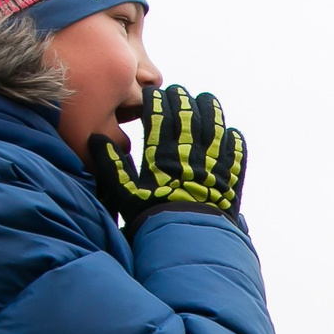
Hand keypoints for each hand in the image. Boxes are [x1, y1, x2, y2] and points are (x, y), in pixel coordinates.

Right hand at [88, 85, 248, 225]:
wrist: (189, 242)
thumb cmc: (152, 218)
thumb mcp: (124, 193)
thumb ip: (111, 165)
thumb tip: (97, 138)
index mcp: (162, 156)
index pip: (159, 118)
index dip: (156, 101)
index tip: (153, 92)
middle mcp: (190, 155)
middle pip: (188, 117)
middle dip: (182, 99)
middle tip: (177, 90)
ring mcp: (213, 165)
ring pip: (215, 129)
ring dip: (211, 111)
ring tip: (207, 98)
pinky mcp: (231, 180)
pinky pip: (236, 154)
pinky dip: (235, 142)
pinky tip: (232, 133)